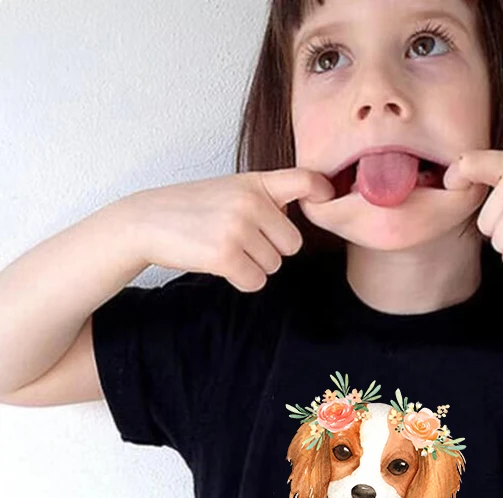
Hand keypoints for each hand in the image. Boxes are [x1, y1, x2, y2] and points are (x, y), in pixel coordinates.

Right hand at [124, 169, 334, 291]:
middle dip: (271, 249)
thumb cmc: (192, 208)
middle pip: (292, 244)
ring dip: (253, 265)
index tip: (327, 196)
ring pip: (274, 265)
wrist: (145, 222)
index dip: (322, 190)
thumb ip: (266, 197)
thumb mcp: (230, 189)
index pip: (303, 180)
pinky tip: (219, 264)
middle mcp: (251, 202)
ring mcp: (238, 228)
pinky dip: (241, 280)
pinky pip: (256, 281)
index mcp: (255, 183)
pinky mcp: (225, 256)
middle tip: (240, 240)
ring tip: (224, 248)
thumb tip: (307, 202)